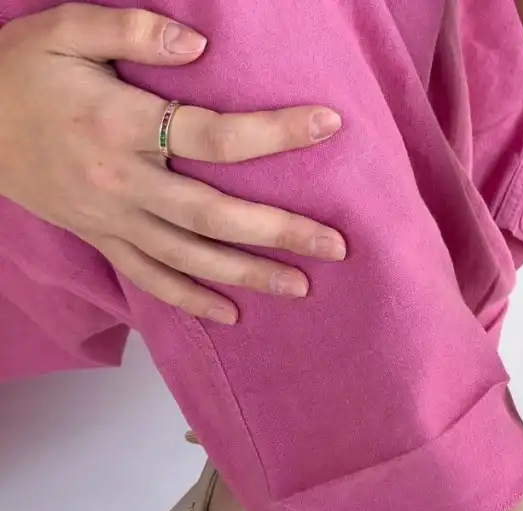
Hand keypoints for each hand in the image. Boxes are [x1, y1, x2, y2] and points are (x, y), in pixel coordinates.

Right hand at [0, 4, 346, 323]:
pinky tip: (232, 315)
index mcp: (120, 125)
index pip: (214, 134)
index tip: (328, 124)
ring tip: (302, 287)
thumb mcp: (65, 29)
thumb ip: (133, 30)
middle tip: (336, 246)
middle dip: (280, 232)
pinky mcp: (101, 240)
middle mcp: (123, 183)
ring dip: (249, 276)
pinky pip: (150, 280)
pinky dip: (191, 301)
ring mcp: (112, 220)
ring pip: (190, 259)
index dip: (275, 132)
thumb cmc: (19, 71)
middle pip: (215, 216)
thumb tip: (198, 45)